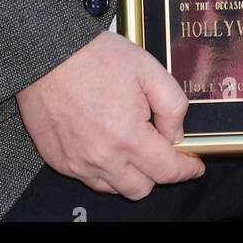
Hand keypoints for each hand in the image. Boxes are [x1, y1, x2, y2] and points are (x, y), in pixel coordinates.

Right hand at [16, 30, 204, 199]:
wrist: (47, 53)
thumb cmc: (94, 57)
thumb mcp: (148, 69)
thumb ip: (173, 105)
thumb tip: (176, 134)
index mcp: (128, 137)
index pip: (167, 171)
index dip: (186, 169)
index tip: (194, 165)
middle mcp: (102, 158)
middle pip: (141, 189)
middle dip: (156, 173)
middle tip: (158, 148)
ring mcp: (77, 163)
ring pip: (113, 187)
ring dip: (128, 173)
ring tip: (128, 141)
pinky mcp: (59, 160)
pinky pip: (88, 178)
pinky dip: (101, 168)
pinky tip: (103, 141)